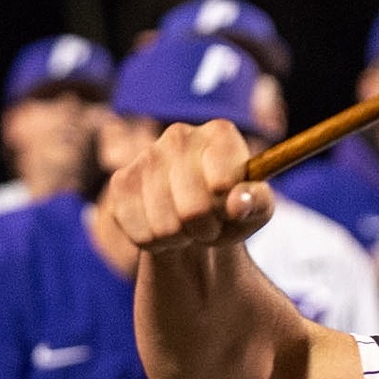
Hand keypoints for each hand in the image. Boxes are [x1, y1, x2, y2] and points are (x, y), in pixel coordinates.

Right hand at [105, 120, 273, 251]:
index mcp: (220, 134)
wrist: (194, 217)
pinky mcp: (121, 182)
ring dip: (180, 239)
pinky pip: (140, 233)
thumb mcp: (256, 210)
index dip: (228, 210)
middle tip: (210, 226)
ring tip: (188, 228)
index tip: (230, 210)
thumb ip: (257, 204)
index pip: (223, 184)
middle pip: (193, 210)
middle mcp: (180, 136)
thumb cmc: (230, 210)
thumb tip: (239, 202)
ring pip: (164, 225)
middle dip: (205, 230)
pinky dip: (156, 243)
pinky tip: (164, 230)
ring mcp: (146, 156)